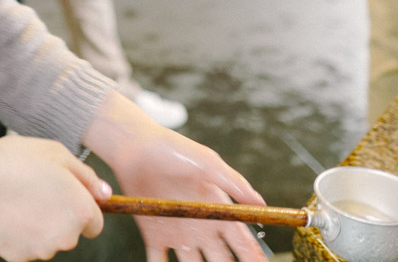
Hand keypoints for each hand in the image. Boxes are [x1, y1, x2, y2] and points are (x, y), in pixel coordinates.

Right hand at [0, 136, 105, 261]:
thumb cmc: (16, 162)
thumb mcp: (57, 154)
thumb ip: (86, 176)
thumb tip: (105, 194)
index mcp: (82, 211)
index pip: (94, 222)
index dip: (80, 208)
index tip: (63, 196)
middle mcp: (67, 237)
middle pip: (70, 233)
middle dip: (59, 217)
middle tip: (36, 191)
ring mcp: (42, 251)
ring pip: (47, 241)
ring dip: (39, 226)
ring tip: (18, 200)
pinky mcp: (19, 258)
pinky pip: (25, 247)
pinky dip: (19, 235)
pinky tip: (7, 215)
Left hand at [83, 93, 268, 261]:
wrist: (136, 147)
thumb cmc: (174, 150)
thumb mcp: (207, 163)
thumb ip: (234, 183)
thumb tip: (261, 203)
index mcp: (217, 209)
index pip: (240, 239)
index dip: (252, 255)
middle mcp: (201, 226)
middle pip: (220, 258)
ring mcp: (178, 233)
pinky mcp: (154, 236)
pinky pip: (159, 261)